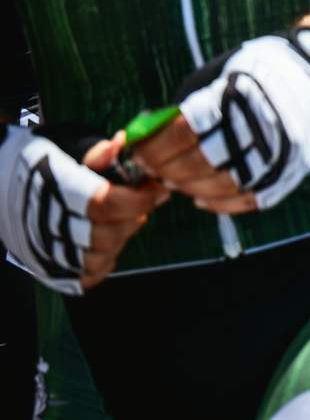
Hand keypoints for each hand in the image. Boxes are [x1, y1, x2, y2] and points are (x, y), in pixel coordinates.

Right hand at [0, 126, 167, 293]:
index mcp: (53, 190)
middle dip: (133, 217)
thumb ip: (96, 152)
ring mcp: (45, 250)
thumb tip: (121, 143)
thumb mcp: (65, 147)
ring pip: (97, 258)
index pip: (104, 203)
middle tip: (142, 202)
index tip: (157, 189)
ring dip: (121, 239)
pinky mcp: (46, 267)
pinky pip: (85, 276)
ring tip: (126, 219)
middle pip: (105, 235)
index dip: (138, 198)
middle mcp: (46, 225)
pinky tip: (109, 241)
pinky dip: (104, 262)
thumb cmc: (40, 163)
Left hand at [141, 32, 309, 212]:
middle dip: (166, 171)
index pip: (179, 134)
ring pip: (219, 187)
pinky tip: (201, 197)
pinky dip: (219, 204)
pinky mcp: (289, 171)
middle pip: (196, 164)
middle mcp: (257, 127)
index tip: (138, 152)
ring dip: (189, 188)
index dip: (152, 148)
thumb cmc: (256, 72)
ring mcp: (276, 153)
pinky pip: (247, 200)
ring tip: (175, 181)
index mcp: (235, 98)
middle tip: (153, 170)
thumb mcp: (215, 77)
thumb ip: (182, 109)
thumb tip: (145, 138)